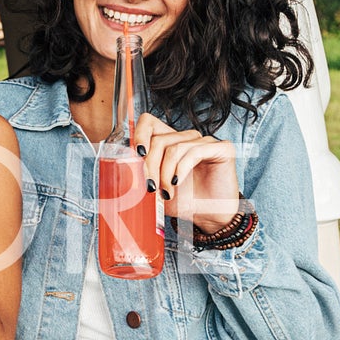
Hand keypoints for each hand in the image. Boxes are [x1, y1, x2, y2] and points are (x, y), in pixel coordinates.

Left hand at [132, 112, 241, 233]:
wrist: (208, 218)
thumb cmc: (183, 202)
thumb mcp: (155, 188)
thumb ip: (139, 175)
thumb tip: (117, 168)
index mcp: (170, 142)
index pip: (148, 122)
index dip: (140, 135)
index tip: (136, 156)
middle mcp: (187, 138)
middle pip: (158, 140)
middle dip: (149, 166)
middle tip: (150, 187)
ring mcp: (205, 142)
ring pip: (174, 148)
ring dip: (165, 173)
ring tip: (166, 192)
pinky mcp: (222, 149)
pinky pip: (194, 151)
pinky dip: (181, 170)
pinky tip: (177, 183)